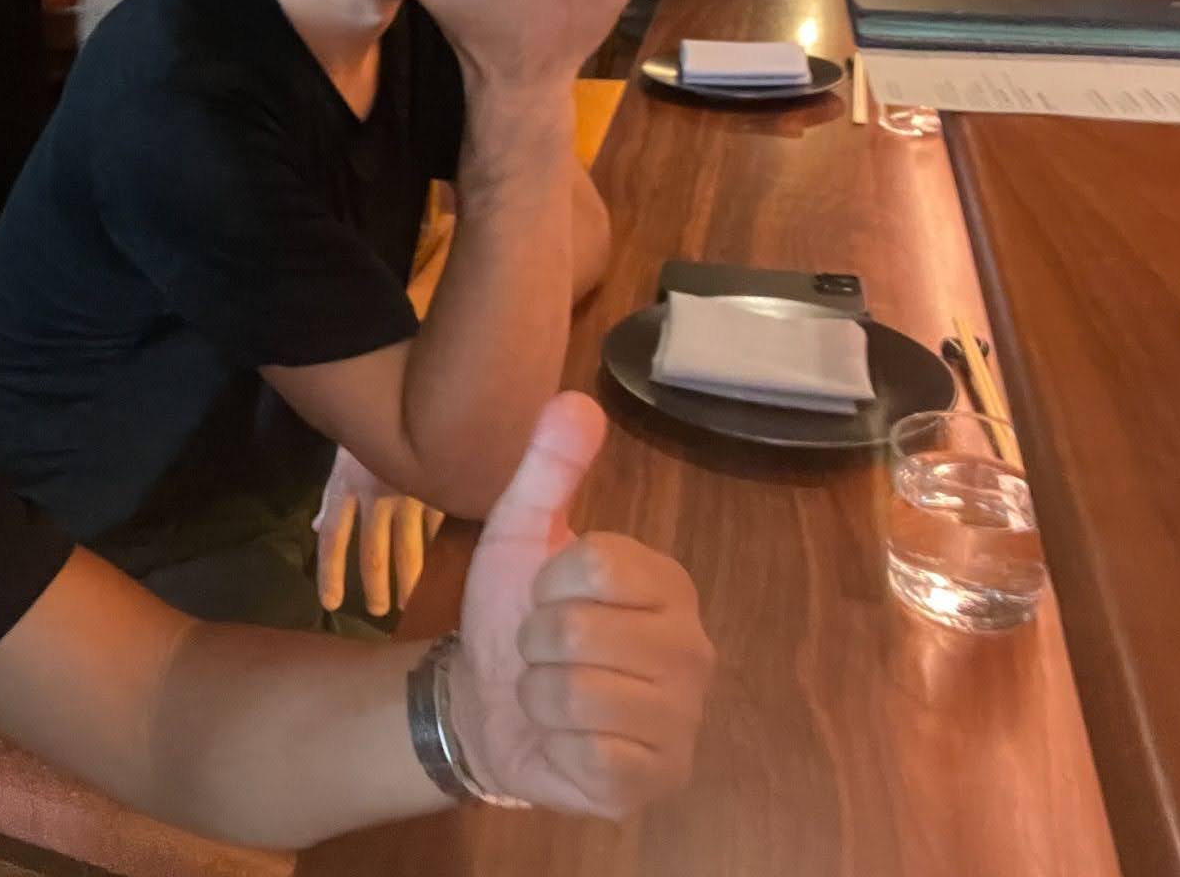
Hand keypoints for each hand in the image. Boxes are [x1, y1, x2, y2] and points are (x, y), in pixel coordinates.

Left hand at [312, 447, 443, 615]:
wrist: (410, 393)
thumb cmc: (371, 431)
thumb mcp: (343, 461)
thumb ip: (333, 499)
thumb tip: (315, 527)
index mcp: (346, 485)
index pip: (332, 537)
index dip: (330, 572)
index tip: (330, 603)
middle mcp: (375, 495)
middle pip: (372, 552)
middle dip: (375, 586)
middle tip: (380, 611)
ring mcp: (410, 494)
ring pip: (411, 550)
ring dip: (410, 582)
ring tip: (411, 605)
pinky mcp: (440, 491)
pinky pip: (439, 531)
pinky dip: (441, 554)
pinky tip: (446, 573)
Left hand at [450, 393, 713, 817]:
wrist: (484, 703)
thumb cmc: (513, 613)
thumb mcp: (520, 533)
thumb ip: (548, 469)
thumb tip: (575, 398)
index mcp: (669, 584)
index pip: (597, 565)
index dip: (547, 583)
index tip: (546, 596)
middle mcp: (694, 651)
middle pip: (580, 631)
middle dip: (535, 641)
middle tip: (544, 651)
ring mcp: (682, 722)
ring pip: (577, 693)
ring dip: (537, 694)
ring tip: (549, 694)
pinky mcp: (656, 782)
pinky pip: (590, 754)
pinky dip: (555, 745)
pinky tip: (565, 742)